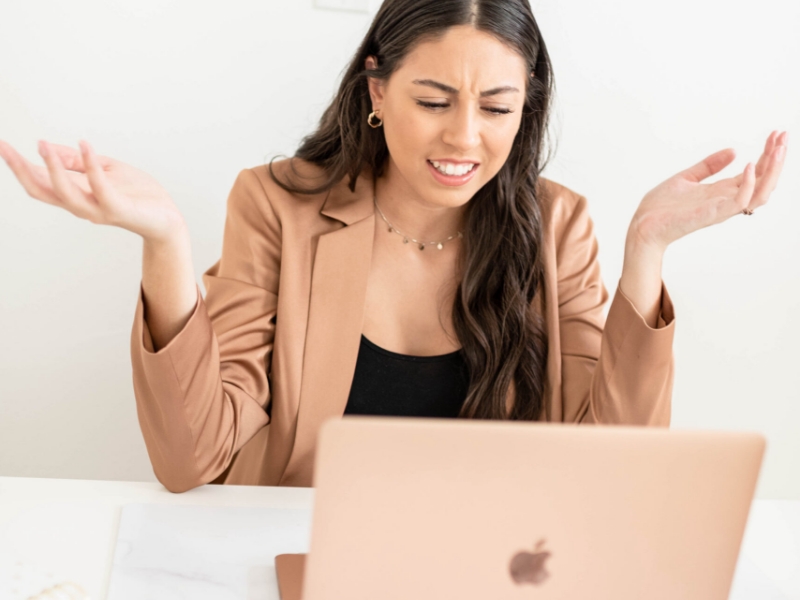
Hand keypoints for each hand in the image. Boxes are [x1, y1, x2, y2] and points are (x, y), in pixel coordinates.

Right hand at [0, 139, 185, 242]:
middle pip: (41, 191)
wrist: (167, 218)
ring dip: (52, 168)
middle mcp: (81, 206)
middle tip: (4, 147)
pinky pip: (100, 187)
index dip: (18, 166)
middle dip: (21, 170)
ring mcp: (98, 210)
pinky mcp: (118, 210)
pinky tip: (84, 145)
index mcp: (76, 196)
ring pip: (65, 193)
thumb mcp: (106, 170)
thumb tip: (48, 147)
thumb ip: (78, 163)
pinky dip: (91, 165)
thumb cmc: (138, 195)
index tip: (1, 145)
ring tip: (42, 145)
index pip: (38, 183)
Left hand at [627, 130, 788, 252]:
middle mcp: (725, 201)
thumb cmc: (661, 207)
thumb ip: (709, 166)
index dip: (768, 154)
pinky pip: (738, 202)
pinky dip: (747, 185)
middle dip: (777, 159)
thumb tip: (733, 150)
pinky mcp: (710, 215)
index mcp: (722, 192)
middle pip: (763, 181)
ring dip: (772, 171)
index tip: (776, 134)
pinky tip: (748, 166)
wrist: (642, 225)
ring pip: (760, 193)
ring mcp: (720, 209)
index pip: (755, 173)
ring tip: (778, 149)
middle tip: (784, 135)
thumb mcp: (687, 178)